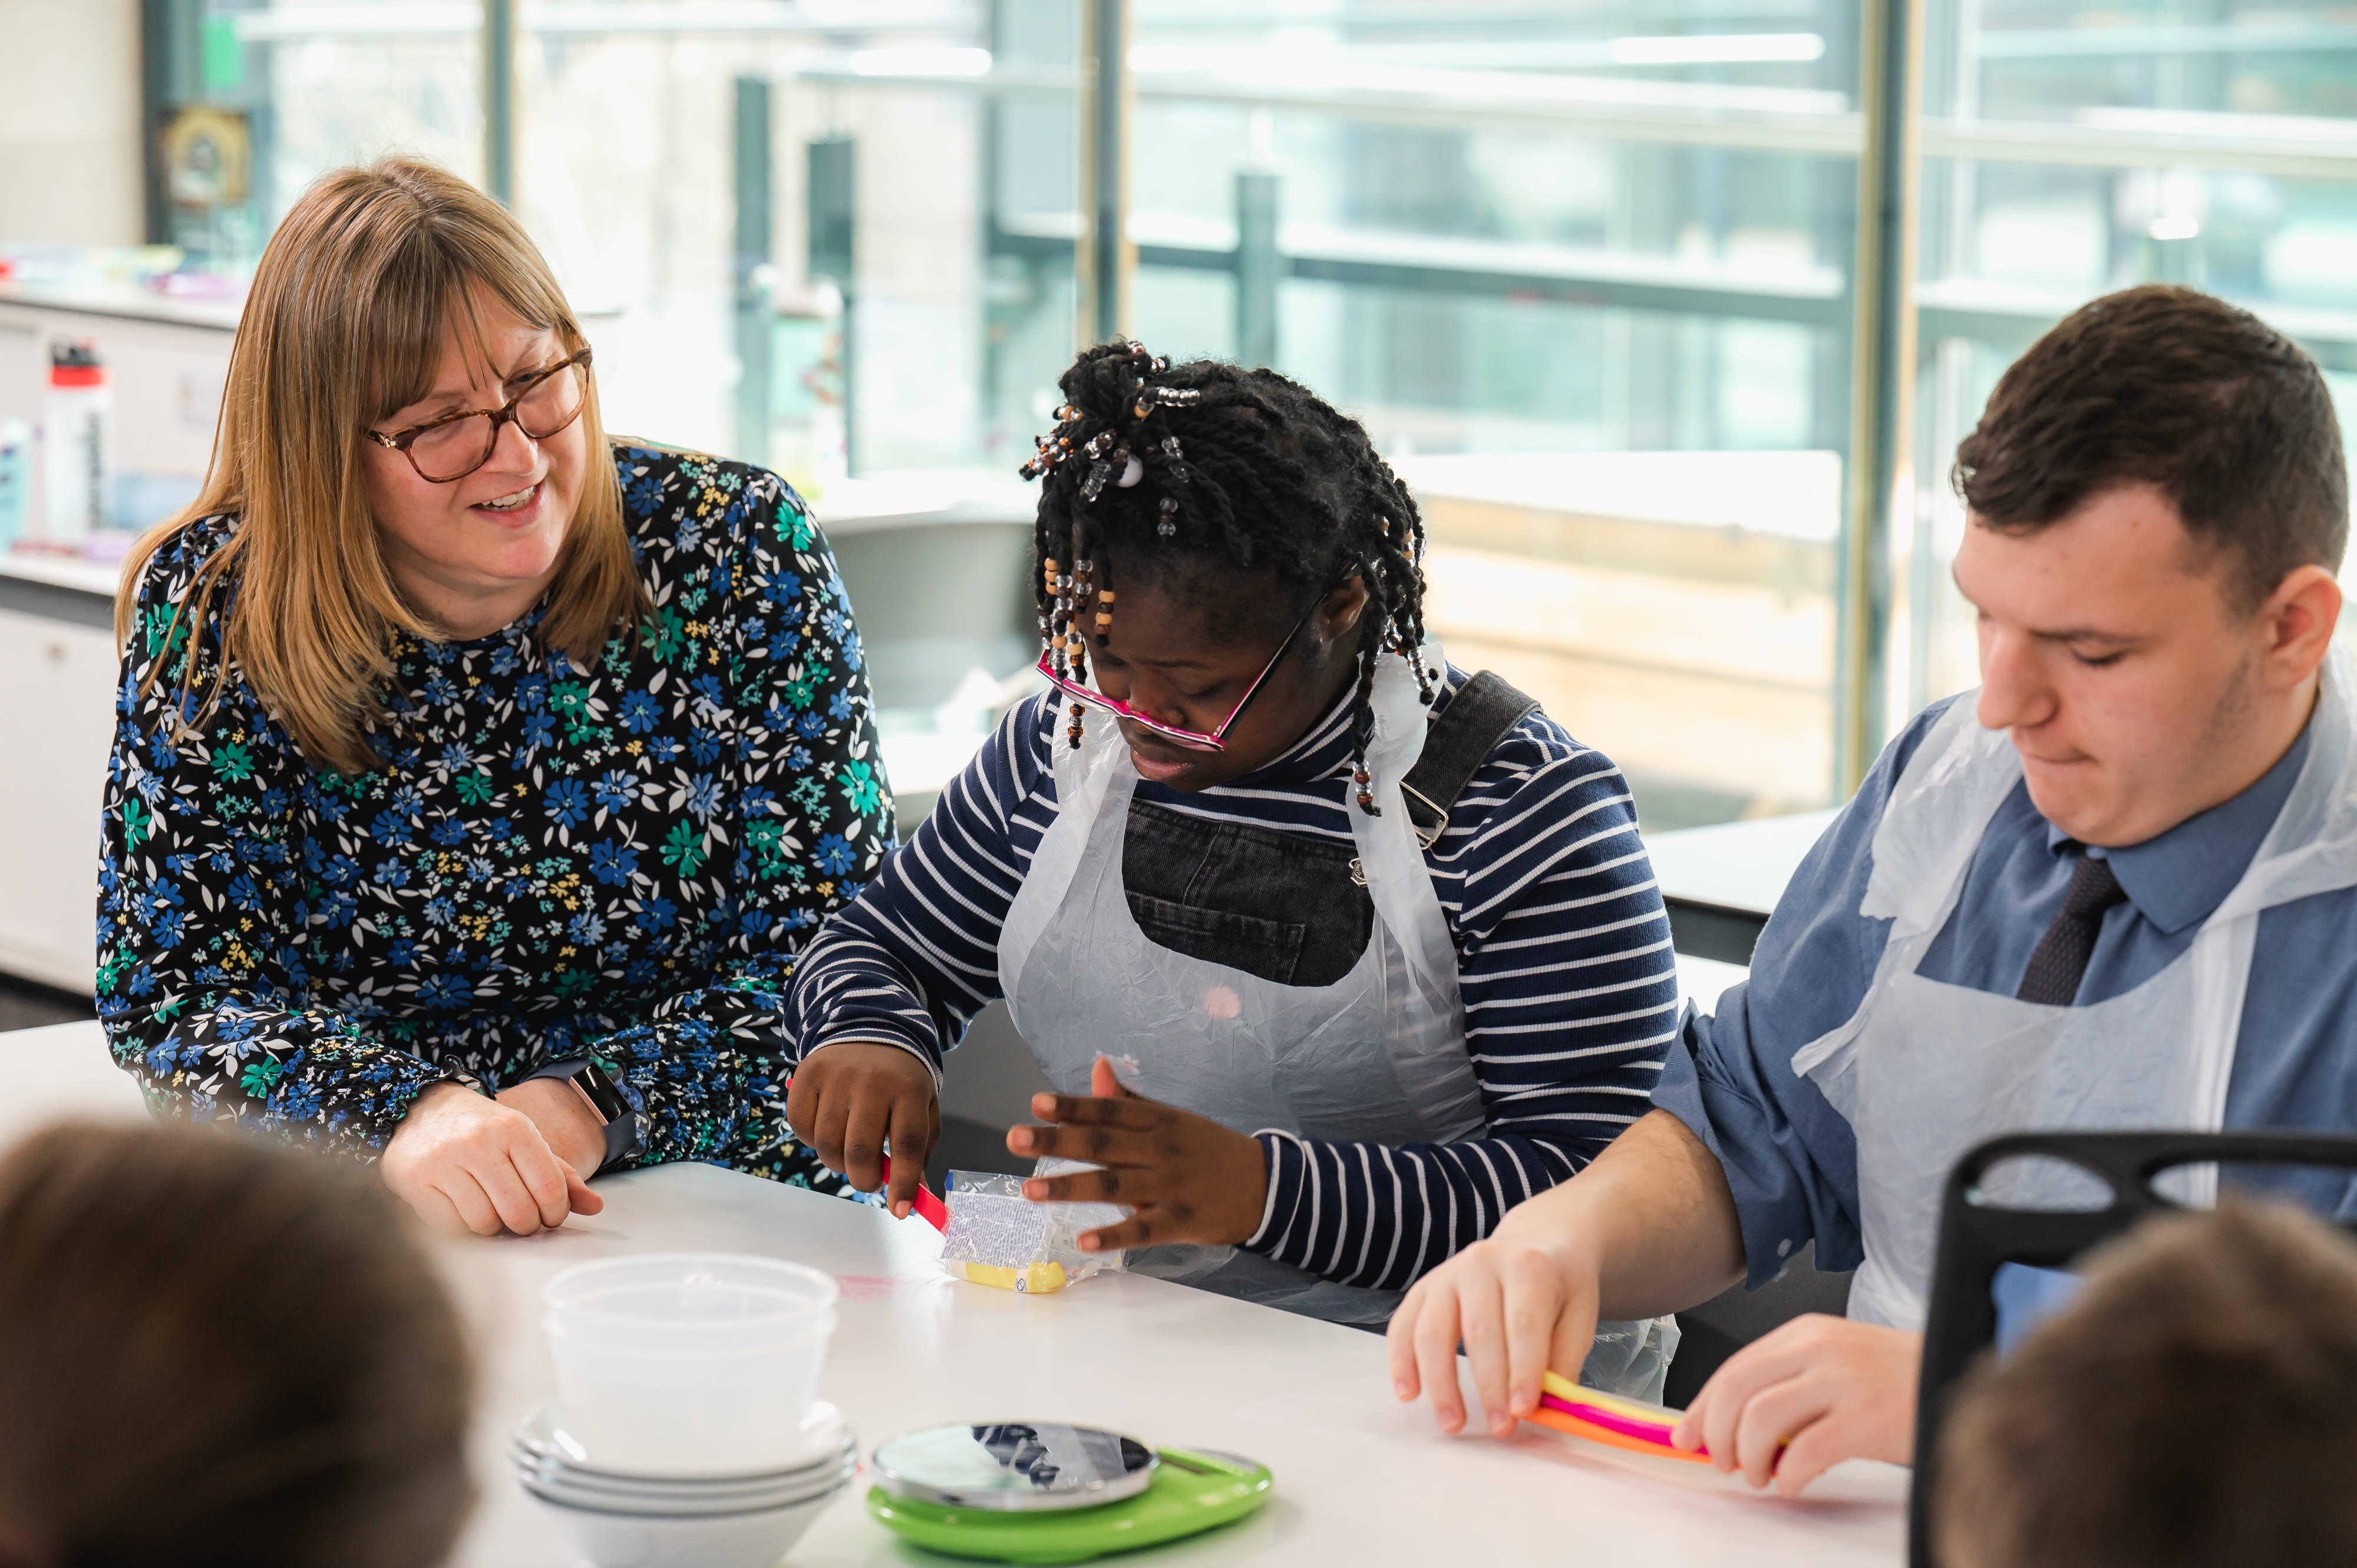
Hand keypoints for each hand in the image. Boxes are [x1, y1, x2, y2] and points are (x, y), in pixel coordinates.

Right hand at [381, 1081, 603, 1236]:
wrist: (421, 1109)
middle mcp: (480, 1142)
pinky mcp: (417, 1181)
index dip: (556, 1213)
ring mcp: (445, 1162)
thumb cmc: (482, 1130)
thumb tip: (596, 1207)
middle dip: (527, 1226)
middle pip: (518, 1211)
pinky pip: (450, 1226)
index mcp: (515, 1128)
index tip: (550, 1216)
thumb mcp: (524, 1140)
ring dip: (494, 1229)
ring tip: (494, 1213)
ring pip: (484, 1223)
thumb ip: (560, 1175)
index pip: (549, 1188)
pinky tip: (465, 1211)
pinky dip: (463, 1228)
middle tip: (524, 1221)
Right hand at [783, 1040, 939, 1217]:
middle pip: (860, 1150)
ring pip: (827, 1144)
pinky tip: (828, 1130)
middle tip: (869, 1181)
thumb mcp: (922, 1109)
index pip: (907, 1144)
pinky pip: (800, 1126)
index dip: (903, 1183)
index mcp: (909, 1090)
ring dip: (837, 1163)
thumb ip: (919, 1152)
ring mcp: (836, 1075)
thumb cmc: (900, 1081)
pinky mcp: (807, 1074)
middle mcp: (872, 1080)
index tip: (900, 1210)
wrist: (871, 1029)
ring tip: (849, 1153)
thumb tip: (911, 1198)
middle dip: (864, 1180)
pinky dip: (810, 1140)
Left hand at [1007, 1056, 1267, 1250]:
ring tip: (1029, 1189)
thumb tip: (1098, 1065)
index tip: (1036, 1103)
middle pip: (1103, 1145)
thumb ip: (1129, 1100)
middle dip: (1057, 1141)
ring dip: (1070, 1187)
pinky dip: (1114, 1235)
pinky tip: (1084, 1240)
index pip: (1109, 1112)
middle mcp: (1161, 1150)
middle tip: (1013, 1137)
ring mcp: (1171, 1187)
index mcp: (1159, 1121)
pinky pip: (1144, 1230)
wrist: (1267, 1185)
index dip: (1073, 1107)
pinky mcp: (1182, 1221)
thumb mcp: (1172, 1118)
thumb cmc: (1209, 1150)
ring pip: (1114, 1186)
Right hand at [1387, 1225, 1603, 1436]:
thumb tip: (1546, 1409)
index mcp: (1528, 1266)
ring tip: (1452, 1423)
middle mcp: (1483, 1263)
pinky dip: (1402, 1362)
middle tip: (1499, 1427)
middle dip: (1488, 1386)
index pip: (1523, 1324)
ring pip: (1433, 1332)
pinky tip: (1408, 1393)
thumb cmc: (1559, 1287)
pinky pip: (1403, 1326)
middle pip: (1479, 1331)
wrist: (1535, 1243)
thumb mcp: (1580, 1316)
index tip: (1523, 1411)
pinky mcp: (1423, 1288)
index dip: (1522, 1370)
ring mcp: (1447, 1274)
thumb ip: (1564, 1361)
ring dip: (1440, 1383)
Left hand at [1671, 1314, 1919, 1493]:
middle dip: (1718, 1435)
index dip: (1704, 1407)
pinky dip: (1788, 1476)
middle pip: (1736, 1391)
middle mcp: (1818, 1350)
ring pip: (1761, 1420)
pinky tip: (1793, 1484)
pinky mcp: (1867, 1418)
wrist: (1961, 1377)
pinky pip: (1805, 1453)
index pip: (1733, 1367)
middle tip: (1724, 1463)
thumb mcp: (1836, 1365)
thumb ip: (1788, 1384)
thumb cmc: (1899, 1380)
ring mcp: (1843, 1382)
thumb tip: (1732, 1423)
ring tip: (1762, 1476)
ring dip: (1750, 1458)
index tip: (1688, 1435)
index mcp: (1805, 1334)